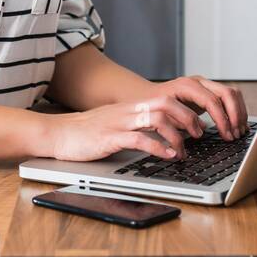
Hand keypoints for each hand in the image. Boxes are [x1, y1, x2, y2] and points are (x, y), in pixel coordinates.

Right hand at [44, 92, 208, 162]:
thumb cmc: (87, 132)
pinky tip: (167, 156)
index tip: (196, 126)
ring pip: (157, 119)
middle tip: (197, 135)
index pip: (166, 99)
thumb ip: (137, 125)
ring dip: (176, 136)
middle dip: (187, 118)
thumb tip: (162, 134)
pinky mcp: (110, 138)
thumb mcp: (116, 123)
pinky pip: (139, 139)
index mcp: (131, 107)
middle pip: (166, 103)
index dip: (185, 111)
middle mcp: (128, 111)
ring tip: (183, 151)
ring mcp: (119, 123)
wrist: (58, 133)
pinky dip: (158, 148)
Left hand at [154, 75, 247, 141]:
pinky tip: (237, 124)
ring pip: (232, 93)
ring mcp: (205, 84)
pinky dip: (236, 110)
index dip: (222, 119)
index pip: (212, 100)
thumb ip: (182, 122)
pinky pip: (229, 97)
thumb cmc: (155, 107)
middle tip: (236, 134)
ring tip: (239, 131)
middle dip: (235, 115)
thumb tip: (200, 131)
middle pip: (227, 93)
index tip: (227, 134)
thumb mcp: (165, 115)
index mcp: (187, 86)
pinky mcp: (209, 91)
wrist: (149, 97)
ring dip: (239, 113)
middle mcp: (199, 82)